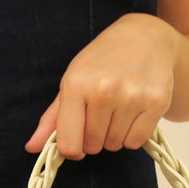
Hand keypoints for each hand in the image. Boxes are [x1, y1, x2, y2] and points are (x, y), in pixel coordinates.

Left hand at [24, 13, 178, 159]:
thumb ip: (52, 118)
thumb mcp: (72, 81)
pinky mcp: (156, 102)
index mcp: (75, 84)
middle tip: (101, 114)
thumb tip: (31, 147)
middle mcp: (104, 90)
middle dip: (94, 138)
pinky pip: (136, 141)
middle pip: (93, 146)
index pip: (69, 144)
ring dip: (114, 135)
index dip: (72, 149)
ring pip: (115, 145)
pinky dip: (133, 135)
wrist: (145, 38)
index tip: (77, 140)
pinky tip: (133, 114)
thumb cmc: (103, 62)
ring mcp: (132, 96)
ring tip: (118, 110)